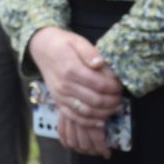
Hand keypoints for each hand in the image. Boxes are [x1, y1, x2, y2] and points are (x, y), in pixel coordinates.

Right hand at [29, 27, 124, 157]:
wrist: (43, 49)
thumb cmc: (63, 44)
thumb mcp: (78, 41)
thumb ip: (90, 52)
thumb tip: (100, 63)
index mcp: (71, 69)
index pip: (99, 84)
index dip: (113, 87)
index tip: (120, 85)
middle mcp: (65, 85)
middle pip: (95, 100)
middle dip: (112, 101)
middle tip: (120, 97)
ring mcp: (61, 96)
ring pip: (86, 112)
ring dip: (104, 113)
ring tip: (114, 107)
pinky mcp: (58, 102)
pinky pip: (74, 117)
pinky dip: (89, 122)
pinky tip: (100, 120)